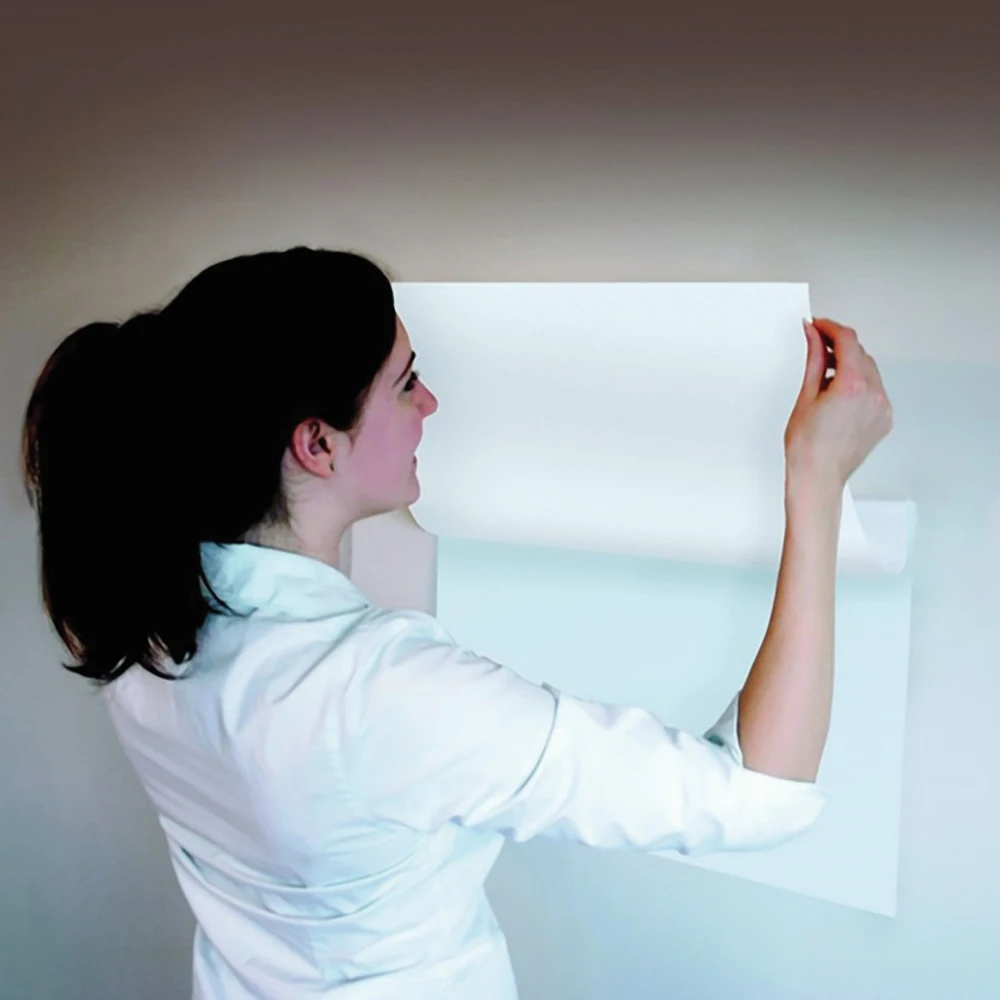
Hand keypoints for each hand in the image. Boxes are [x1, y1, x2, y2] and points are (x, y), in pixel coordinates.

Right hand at [783, 318, 893, 494]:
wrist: (817, 478)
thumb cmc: (806, 446)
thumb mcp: (805, 395)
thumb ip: (814, 359)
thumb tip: (813, 335)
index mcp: (852, 386)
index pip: (847, 340)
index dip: (830, 327)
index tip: (818, 326)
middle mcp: (873, 395)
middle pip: (860, 353)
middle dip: (839, 346)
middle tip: (817, 346)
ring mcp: (882, 407)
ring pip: (870, 370)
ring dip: (850, 364)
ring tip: (826, 375)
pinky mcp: (884, 419)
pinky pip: (875, 390)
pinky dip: (859, 384)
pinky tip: (839, 394)